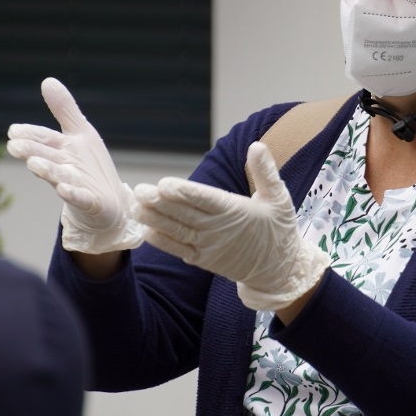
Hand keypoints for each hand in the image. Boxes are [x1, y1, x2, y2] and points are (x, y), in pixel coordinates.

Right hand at [6, 77, 143, 253]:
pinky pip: (80, 198)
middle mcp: (65, 168)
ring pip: (59, 177)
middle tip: (14, 146)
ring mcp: (76, 186)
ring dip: (47, 170)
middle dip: (32, 152)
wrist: (109, 203)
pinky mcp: (89, 202)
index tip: (13, 131)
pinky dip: (72, 193)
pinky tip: (64, 190)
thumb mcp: (80, 132)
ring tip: (33, 164)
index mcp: (62, 150)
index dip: (30, 134)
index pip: (45, 138)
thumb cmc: (89, 166)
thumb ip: (64, 109)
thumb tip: (47, 80)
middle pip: (47, 157)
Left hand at [133, 141, 329, 311]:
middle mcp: (219, 230)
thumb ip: (266, 172)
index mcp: (236, 212)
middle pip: (185, 215)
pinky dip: (163, 242)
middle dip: (160, 203)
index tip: (164, 184)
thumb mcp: (280, 198)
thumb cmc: (278, 229)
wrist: (278, 270)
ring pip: (178, 232)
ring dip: (155, 220)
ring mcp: (209, 247)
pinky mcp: (204, 260)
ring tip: (135, 207)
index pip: (206, 200)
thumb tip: (257, 146)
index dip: (184, 193)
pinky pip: (180, 250)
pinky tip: (147, 231)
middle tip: (139, 191)